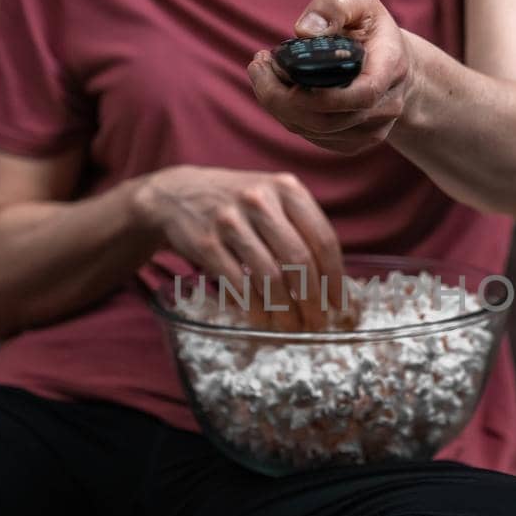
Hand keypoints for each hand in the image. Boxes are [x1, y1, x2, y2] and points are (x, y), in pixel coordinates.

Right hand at [133, 166, 342, 330]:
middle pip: (299, 261)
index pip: (322, 238)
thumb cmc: (237, 204)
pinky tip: (262, 319)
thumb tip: (332, 283)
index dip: (335, 277)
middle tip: (317, 324)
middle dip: (313, 300)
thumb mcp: (272, 199)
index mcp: (287, 188)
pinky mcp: (206, 242)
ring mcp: (230, 221)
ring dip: (285, 310)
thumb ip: (301, 229)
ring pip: (270, 277)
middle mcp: (260, 200)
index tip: (339, 304)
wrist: (177, 195)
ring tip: (292, 327)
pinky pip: (239, 285)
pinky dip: (254, 308)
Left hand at [246, 0, 413, 154]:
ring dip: (279, 105)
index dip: (321, 94)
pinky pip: (313, 137)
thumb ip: (333, 6)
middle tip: (259, 65)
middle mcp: (385, 106)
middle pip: (328, 120)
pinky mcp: (354, 142)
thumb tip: (304, 31)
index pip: (362, 94)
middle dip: (281, 96)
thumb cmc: (368, 25)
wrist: (389, 59)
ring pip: (315, 131)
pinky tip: (277, 91)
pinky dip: (287, 116)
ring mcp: (371, 130)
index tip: (283, 69)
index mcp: (390, 68)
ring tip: (264, 72)